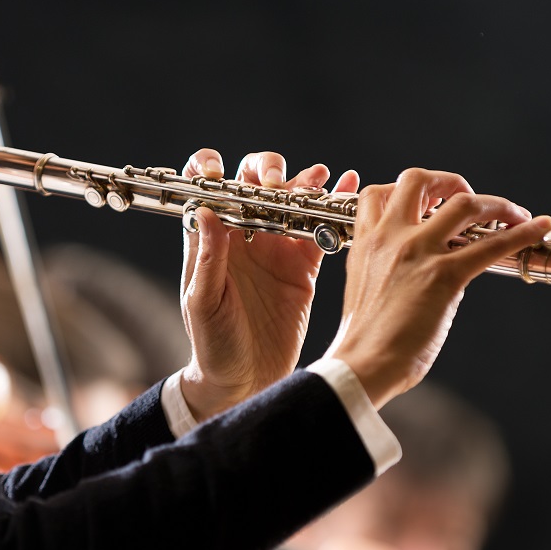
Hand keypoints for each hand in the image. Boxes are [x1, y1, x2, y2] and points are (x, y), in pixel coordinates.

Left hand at [178, 149, 358, 420]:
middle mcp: (243, 236)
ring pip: (292, 199)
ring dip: (305, 182)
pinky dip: (333, 206)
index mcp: (212, 240)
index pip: (208, 188)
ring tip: (320, 179)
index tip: (220, 171)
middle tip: (276, 185)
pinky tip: (346, 189)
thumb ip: (208, 258)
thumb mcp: (204, 302)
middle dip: (267, 171)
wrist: (244, 382)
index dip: (210, 167)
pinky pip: (319, 227)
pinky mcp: (304, 266)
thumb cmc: (212, 344)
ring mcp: (276, 248)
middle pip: (255, 181)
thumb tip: (206, 210)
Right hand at [324, 169, 550, 407]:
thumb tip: (426, 273)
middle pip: (418, 180)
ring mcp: (419, 252)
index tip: (427, 201)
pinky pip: (492, 245)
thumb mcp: (366, 289)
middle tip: (466, 196)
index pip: (377, 193)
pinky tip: (539, 227)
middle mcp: (391, 238)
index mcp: (366, 243)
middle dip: (448, 180)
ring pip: (464, 203)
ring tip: (511, 213)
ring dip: (494, 203)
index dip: (405, 191)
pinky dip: (521, 233)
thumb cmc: (363, 341)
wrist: (363, 363)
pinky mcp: (445, 275)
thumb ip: (391, 269)